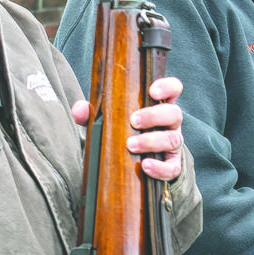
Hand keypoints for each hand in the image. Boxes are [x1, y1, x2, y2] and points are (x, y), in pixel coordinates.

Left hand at [71, 78, 186, 181]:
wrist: (131, 165)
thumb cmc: (123, 134)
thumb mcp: (109, 120)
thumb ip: (93, 113)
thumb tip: (80, 110)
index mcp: (159, 106)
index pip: (173, 89)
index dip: (168, 87)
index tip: (152, 91)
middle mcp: (170, 123)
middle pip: (174, 113)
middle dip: (154, 116)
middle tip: (133, 121)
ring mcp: (173, 144)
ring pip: (173, 139)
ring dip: (152, 141)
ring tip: (130, 145)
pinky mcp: (172, 165)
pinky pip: (173, 167)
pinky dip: (160, 168)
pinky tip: (145, 166)